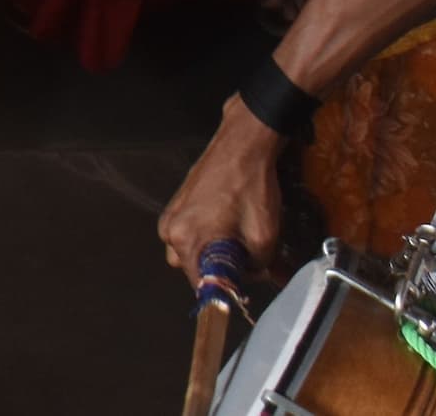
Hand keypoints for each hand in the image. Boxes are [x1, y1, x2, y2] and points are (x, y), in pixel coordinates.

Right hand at [160, 102, 288, 286]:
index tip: (241, 288)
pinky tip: (227, 223)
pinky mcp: (177, 203)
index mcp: (186, 239)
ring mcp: (171, 214)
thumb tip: (252, 275)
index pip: (200, 283)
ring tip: (236, 240)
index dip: (223, 290)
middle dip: (217, 270)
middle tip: (244, 261)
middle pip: (191, 268)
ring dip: (210, 253)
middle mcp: (170, 229)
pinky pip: (187, 233)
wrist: (243, 145)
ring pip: (189, 251)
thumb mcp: (264, 237)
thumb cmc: (251, 187)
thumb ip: (256, 267)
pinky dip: (205, 236)